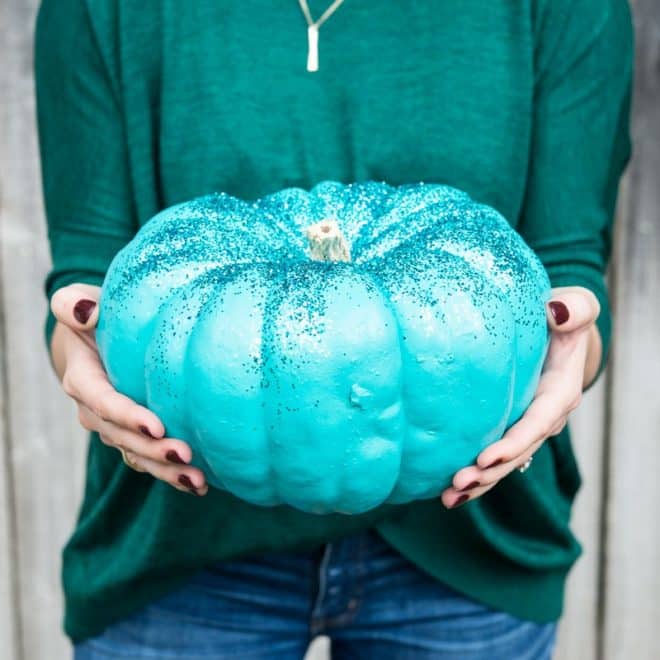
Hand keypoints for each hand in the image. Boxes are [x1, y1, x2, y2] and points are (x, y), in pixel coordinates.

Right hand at [49, 284, 207, 495]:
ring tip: (196, 480)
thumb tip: (85, 310)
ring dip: (165, 471)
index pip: (102, 401)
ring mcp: (115, 427)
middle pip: (122, 437)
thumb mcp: (79, 302)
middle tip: (185, 454)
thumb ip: (74, 303)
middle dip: (152, 451)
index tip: (156, 426)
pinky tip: (200, 482)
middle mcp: (95, 410)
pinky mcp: (133, 435)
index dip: (126, 416)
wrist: (98, 340)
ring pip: (137, 455)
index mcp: (83, 378)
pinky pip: (148, 460)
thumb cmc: (97, 316)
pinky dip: (170, 473)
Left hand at [441, 286, 601, 508]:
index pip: (538, 422)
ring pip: (507, 461)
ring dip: (481, 482)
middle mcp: (547, 414)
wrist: (558, 329)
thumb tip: (556, 312)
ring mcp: (529, 424)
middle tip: (457, 485)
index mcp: (560, 390)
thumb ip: (574, 308)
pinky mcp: (512, 425)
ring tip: (450, 497)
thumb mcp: (576, 305)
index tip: (485, 458)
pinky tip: (451, 490)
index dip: (514, 442)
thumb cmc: (562, 315)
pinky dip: (478, 475)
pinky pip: (497, 455)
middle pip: (519, 450)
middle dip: (491, 472)